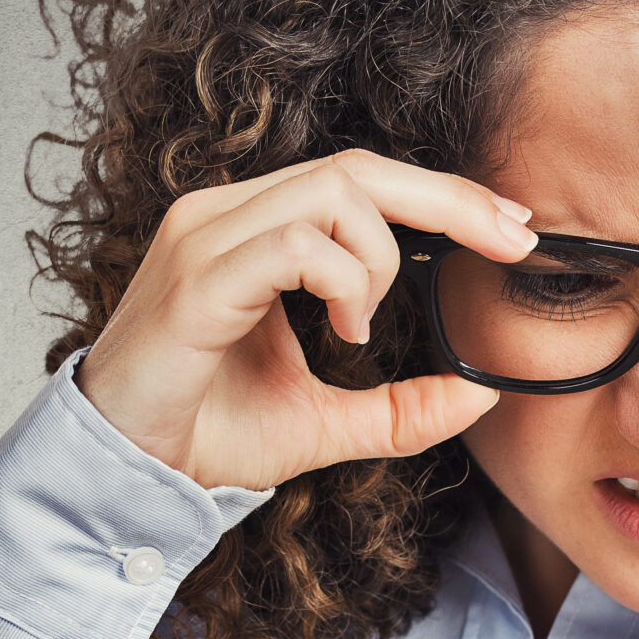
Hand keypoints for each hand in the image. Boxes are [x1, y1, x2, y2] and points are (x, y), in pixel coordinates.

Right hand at [74, 149, 538, 489]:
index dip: (443, 194)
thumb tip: (482, 395)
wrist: (125, 472)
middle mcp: (228, 216)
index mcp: (255, 230)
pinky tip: (342, 332)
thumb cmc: (208, 433)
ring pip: (333, 193)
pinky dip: (342, 281)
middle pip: (359, 166)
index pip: (362, 180)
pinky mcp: (197, 278)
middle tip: (513, 240)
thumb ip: (402, 408)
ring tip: (364, 326)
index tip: (511, 227)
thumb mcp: (328, 424)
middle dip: (451, 199)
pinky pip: (294, 244)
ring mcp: (207, 238)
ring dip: (380, 260)